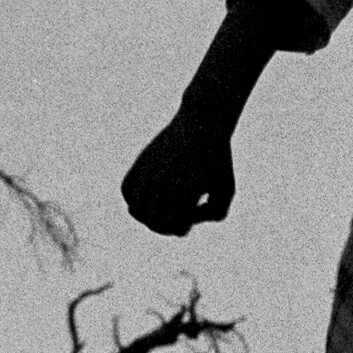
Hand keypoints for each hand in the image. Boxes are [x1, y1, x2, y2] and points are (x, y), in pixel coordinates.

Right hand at [122, 114, 234, 235]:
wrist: (202, 124)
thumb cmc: (217, 161)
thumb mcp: (226, 189)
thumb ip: (214, 214)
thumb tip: (187, 220)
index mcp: (185, 189)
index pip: (174, 226)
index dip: (182, 228)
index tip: (192, 213)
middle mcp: (162, 181)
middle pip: (153, 223)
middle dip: (166, 226)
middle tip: (177, 214)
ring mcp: (148, 171)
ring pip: (135, 210)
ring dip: (148, 216)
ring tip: (163, 207)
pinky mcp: (140, 162)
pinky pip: (126, 190)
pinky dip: (135, 199)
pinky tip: (152, 194)